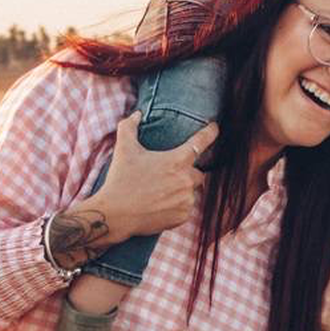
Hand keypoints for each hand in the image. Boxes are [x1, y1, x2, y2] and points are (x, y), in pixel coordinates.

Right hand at [82, 112, 217, 241]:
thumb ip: (129, 127)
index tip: (215, 128)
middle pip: (197, 172)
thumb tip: (136, 114)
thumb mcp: (124, 150)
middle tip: (168, 176)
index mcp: (177, 160)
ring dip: (182, 190)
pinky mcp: (183, 216)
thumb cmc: (120, 180)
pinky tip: (161, 206)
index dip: (210, 132)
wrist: (114, 215)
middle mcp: (186, 179)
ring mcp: (186, 199)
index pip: (201, 141)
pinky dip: (178, 206)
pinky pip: (186, 208)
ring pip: (191, 191)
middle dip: (186, 173)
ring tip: (160, 193)